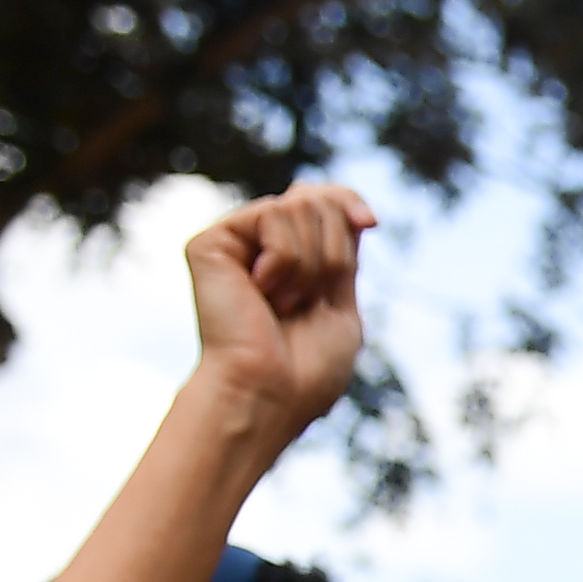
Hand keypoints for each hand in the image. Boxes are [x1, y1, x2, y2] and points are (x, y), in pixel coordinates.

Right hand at [183, 183, 374, 439]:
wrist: (270, 392)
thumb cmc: (306, 367)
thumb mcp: (340, 301)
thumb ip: (336, 248)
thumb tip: (310, 189)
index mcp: (292, 259)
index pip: (323, 201)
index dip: (347, 200)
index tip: (370, 222)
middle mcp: (260, 245)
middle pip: (318, 201)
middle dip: (332, 253)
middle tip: (309, 300)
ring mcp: (234, 242)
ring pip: (299, 205)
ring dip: (310, 264)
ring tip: (283, 304)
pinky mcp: (211, 242)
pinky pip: (272, 214)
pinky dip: (285, 261)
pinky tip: (261, 292)